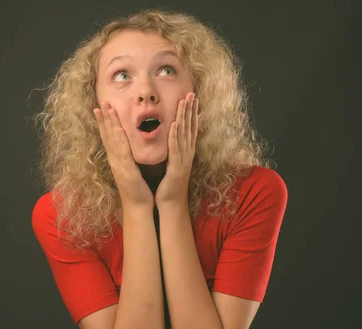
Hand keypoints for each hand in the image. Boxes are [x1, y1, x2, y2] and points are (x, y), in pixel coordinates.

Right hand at [94, 102, 153, 208]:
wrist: (138, 207)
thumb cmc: (138, 190)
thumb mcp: (132, 171)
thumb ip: (129, 159)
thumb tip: (127, 150)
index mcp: (117, 160)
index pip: (108, 138)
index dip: (104, 123)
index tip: (100, 109)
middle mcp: (115, 161)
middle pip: (107, 136)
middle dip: (104, 119)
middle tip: (101, 103)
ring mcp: (118, 165)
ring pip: (113, 140)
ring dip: (109, 123)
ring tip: (107, 109)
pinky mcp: (125, 169)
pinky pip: (122, 150)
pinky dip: (119, 137)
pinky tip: (118, 127)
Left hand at [155, 92, 198, 207]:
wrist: (170, 203)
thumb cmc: (169, 185)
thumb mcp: (172, 164)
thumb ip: (173, 151)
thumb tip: (171, 138)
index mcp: (185, 152)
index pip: (190, 128)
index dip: (192, 112)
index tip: (192, 97)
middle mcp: (187, 153)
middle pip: (190, 127)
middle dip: (190, 109)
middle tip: (191, 92)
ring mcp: (183, 160)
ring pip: (184, 134)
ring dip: (184, 117)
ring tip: (184, 102)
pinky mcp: (176, 167)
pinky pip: (175, 149)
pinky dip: (175, 136)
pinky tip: (175, 124)